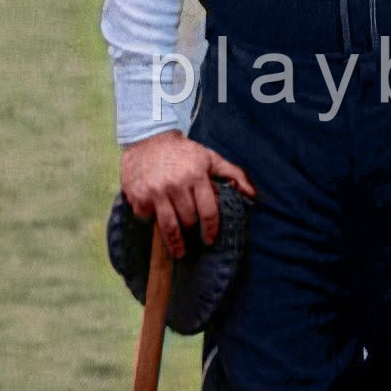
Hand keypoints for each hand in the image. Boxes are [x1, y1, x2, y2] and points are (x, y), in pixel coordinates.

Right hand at [119, 130, 255, 259]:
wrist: (149, 138)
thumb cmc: (184, 152)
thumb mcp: (211, 158)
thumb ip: (234, 174)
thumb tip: (253, 195)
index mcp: (196, 176)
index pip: (208, 211)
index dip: (211, 229)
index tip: (210, 239)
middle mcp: (176, 185)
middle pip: (188, 220)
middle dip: (192, 228)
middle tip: (192, 232)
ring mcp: (155, 192)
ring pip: (169, 226)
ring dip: (175, 241)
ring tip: (179, 251)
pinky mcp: (138, 196)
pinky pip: (147, 218)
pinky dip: (151, 222)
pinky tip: (156, 221)